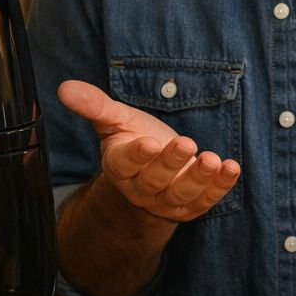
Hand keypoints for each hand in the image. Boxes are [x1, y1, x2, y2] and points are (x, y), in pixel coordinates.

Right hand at [57, 79, 240, 223]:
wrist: (151, 170)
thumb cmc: (132, 138)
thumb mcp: (114, 119)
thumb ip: (93, 105)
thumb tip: (64, 87)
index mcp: (119, 166)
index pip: (125, 163)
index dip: (137, 155)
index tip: (149, 143)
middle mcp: (141, 188)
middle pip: (154, 180)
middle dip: (171, 163)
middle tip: (187, 143)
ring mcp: (166, 201)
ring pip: (181, 195)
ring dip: (199, 178)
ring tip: (213, 159)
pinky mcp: (189, 207)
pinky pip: (205, 201)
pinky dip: (220, 187)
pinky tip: (231, 168)